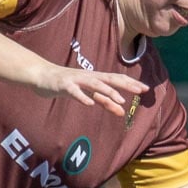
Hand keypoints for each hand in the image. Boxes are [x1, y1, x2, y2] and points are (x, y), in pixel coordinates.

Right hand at [29, 63, 147, 117]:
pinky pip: (74, 91)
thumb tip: (122, 111)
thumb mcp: (88, 94)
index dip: (131, 83)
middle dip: (126, 84)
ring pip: (94, 84)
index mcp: (95, 78)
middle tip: (141, 90)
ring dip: (107, 91)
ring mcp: (76, 79)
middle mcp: (88, 76)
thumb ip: (105, 102)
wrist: (41, 76)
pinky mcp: (63, 85)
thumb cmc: (67, 85)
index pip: (116, 79)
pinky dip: (82, 97)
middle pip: (110, 79)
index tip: (146, 89)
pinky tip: (90, 104)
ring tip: (120, 100)